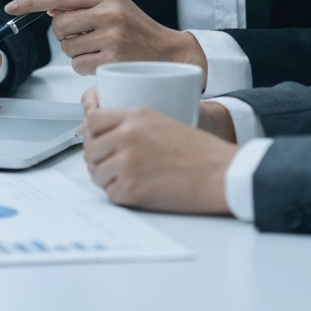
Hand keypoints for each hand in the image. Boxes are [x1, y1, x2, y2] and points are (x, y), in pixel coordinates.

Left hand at [5, 0, 206, 86]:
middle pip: (59, 25)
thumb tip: (50, 8)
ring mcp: (110, 38)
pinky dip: (84, 66)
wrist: (171, 54)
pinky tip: (103, 61)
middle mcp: (108, 13)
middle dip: (64, 34)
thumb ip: (83, 6)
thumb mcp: (115, 7)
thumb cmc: (138, 31)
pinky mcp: (111, 60)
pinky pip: (77, 64)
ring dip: (76, 51)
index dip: (32, 0)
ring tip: (100, 49)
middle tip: (85, 36)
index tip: (12, 6)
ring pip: (66, 47)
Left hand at [81, 96, 235, 214]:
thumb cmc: (200, 151)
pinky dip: (118, 194)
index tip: (93, 136)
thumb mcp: (162, 120)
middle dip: (97, 156)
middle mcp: (126, 136)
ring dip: (105, 177)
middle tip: (109, 162)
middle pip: (89, 147)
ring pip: (95, 172)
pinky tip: (134, 190)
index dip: (90, 130)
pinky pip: (109, 193)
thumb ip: (132, 123)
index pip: (92, 119)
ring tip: (123, 177)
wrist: (221, 174)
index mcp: (135, 116)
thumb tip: (106, 132)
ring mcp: (126, 163)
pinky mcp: (131, 189)